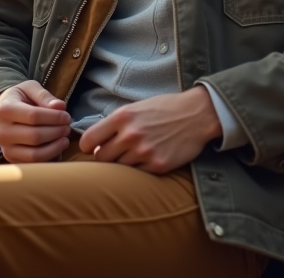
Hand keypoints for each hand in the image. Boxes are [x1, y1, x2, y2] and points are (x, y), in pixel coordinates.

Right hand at [0, 80, 71, 162]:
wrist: (4, 114)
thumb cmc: (21, 98)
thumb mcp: (30, 88)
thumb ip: (44, 95)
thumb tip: (60, 106)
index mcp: (4, 110)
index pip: (34, 116)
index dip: (54, 117)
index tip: (66, 116)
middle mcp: (1, 132)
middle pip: (35, 136)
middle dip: (56, 132)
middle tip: (67, 127)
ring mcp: (5, 149)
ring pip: (35, 154)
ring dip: (55, 147)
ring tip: (64, 138)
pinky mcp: (12, 160)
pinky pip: (34, 164)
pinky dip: (49, 157)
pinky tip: (57, 147)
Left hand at [78, 87, 221, 173]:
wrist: (197, 115)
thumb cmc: (164, 109)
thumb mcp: (135, 108)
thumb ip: (114, 123)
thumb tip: (93, 142)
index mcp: (122, 117)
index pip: (88, 140)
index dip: (87, 146)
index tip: (92, 147)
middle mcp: (131, 135)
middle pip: (100, 158)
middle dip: (104, 156)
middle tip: (114, 152)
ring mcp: (144, 152)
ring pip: (118, 168)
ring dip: (122, 164)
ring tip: (134, 154)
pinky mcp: (158, 165)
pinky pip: (137, 175)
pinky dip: (138, 170)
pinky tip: (147, 159)